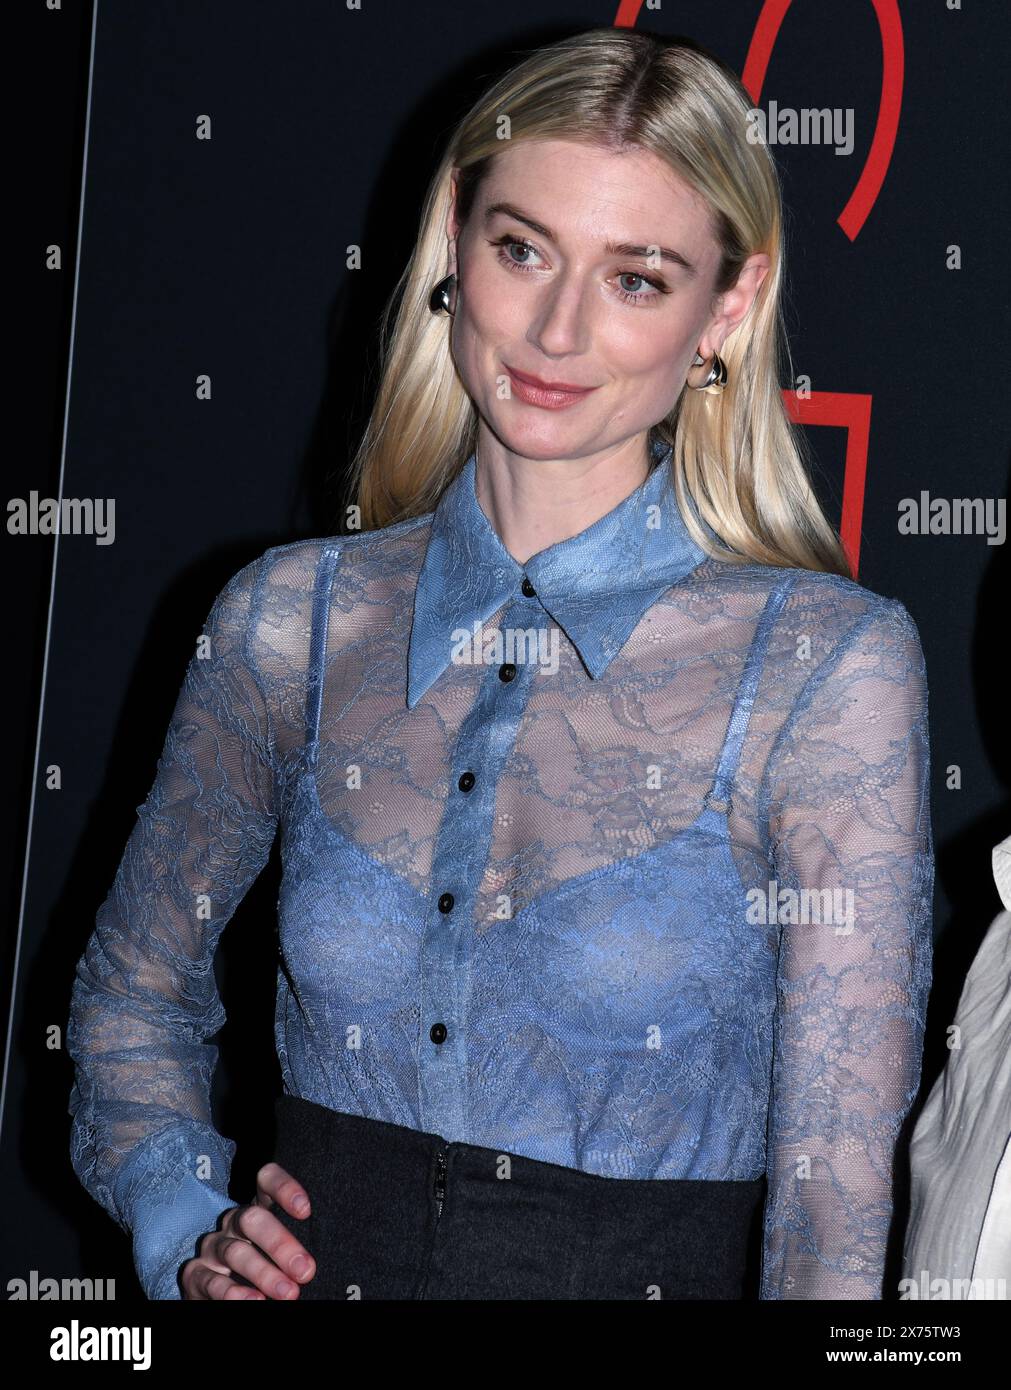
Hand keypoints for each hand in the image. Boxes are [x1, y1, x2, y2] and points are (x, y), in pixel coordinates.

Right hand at [180, 1162, 316, 1299]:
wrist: (219, 1293)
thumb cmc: (263, 1266)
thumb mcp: (278, 1251)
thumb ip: (294, 1248)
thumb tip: (315, 1260)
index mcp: (258, 1209)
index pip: (266, 1180)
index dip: (283, 1187)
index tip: (305, 1210)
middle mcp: (233, 1223)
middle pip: (252, 1219)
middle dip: (279, 1243)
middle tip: (305, 1269)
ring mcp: (212, 1247)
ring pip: (235, 1252)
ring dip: (264, 1274)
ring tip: (289, 1293)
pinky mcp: (195, 1275)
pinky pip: (212, 1281)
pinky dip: (234, 1293)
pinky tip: (256, 1301)